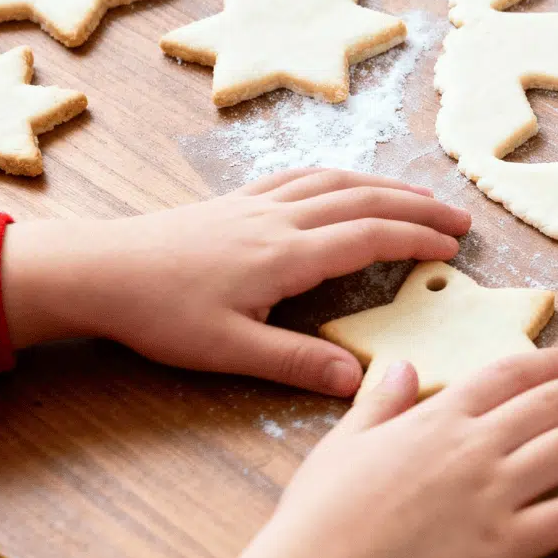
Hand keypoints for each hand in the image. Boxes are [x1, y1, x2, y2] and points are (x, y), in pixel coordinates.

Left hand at [2, 169, 470, 395]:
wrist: (98, 271)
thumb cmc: (159, 314)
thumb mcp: (229, 351)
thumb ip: (296, 364)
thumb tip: (358, 381)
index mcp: (287, 255)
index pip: (369, 237)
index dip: (417, 239)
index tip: (453, 247)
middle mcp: (280, 220)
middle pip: (364, 200)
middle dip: (418, 207)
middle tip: (460, 219)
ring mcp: (258, 204)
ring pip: (336, 182)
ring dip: (385, 186)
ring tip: (420, 197)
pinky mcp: (236, 201)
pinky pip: (301, 176)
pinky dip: (338, 176)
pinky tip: (346, 182)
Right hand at [230, 351, 557, 557]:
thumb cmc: (322, 515)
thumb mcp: (342, 443)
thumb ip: (380, 401)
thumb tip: (402, 366)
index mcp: (438, 419)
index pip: (508, 377)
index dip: (550, 365)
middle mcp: (475, 447)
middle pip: (551, 405)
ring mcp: (495, 494)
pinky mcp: (506, 545)